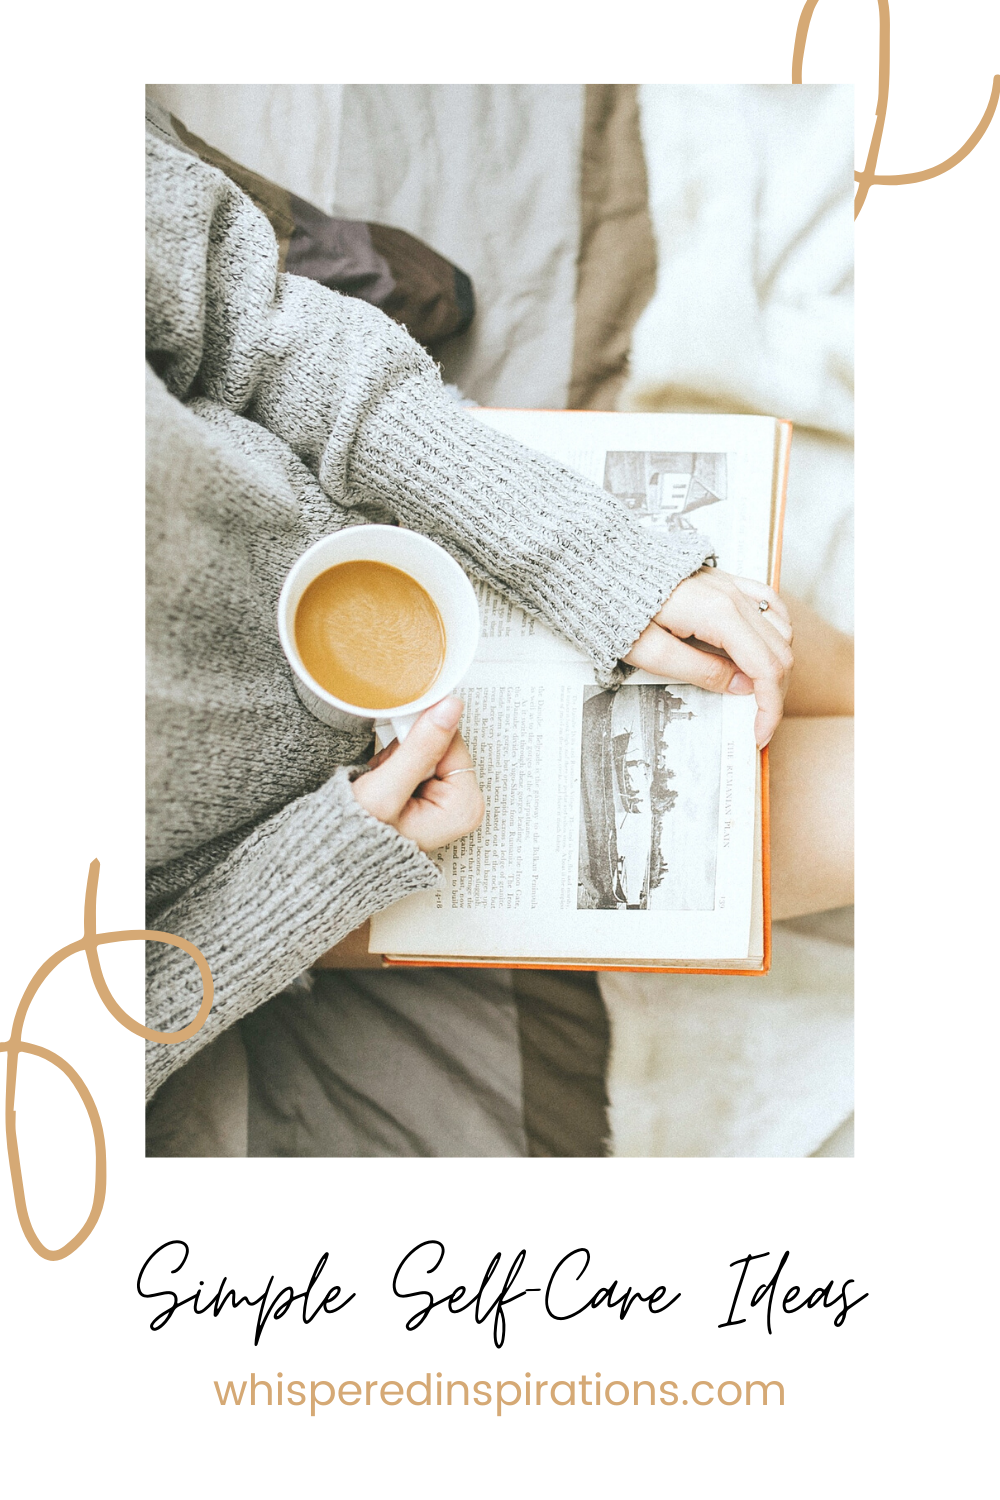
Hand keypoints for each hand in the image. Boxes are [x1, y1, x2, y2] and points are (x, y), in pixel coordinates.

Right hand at [351, 696, 484, 851]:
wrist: (334, 859)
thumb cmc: (358, 840)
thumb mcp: (386, 791)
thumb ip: (420, 748)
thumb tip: (450, 708)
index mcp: (465, 807)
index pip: (452, 741)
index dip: (420, 738)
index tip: (398, 750)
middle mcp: (462, 805)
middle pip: (440, 744)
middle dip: (407, 752)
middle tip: (387, 777)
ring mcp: (447, 801)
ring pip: (425, 749)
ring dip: (397, 758)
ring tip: (382, 785)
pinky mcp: (430, 795)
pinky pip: (415, 760)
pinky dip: (393, 766)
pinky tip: (383, 785)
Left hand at [624, 569, 793, 746]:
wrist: (603, 567)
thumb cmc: (617, 607)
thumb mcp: (651, 653)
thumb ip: (701, 671)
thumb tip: (743, 688)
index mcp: (719, 615)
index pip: (766, 668)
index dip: (769, 707)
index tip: (759, 734)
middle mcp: (734, 596)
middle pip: (780, 651)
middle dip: (775, 693)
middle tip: (758, 722)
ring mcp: (732, 585)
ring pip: (781, 629)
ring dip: (777, 665)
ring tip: (758, 694)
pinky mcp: (726, 581)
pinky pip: (769, 604)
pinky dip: (777, 632)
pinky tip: (767, 648)